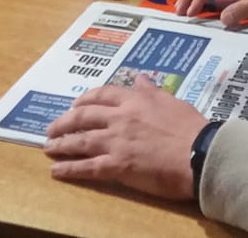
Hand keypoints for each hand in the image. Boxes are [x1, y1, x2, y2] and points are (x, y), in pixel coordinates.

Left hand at [44, 75, 207, 200]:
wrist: (199, 153)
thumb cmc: (191, 127)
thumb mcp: (172, 100)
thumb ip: (152, 91)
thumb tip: (140, 77)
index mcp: (135, 100)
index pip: (102, 95)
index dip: (85, 99)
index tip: (75, 104)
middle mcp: (120, 118)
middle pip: (83, 116)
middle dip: (64, 122)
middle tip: (53, 128)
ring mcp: (116, 141)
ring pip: (81, 140)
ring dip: (61, 144)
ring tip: (48, 148)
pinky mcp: (117, 165)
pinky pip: (88, 167)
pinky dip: (70, 169)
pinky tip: (57, 171)